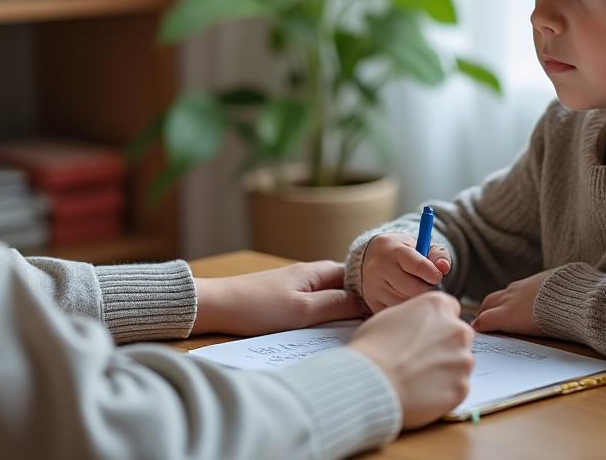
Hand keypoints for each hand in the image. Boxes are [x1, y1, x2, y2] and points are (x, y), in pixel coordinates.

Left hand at [191, 260, 363, 335]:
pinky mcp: (286, 301)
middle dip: (360, 303)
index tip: (389, 309)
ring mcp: (297, 288)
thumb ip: (336, 306)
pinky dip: (324, 318)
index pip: (358, 276)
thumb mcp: (302, 311)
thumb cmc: (258, 307)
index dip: (374, 290)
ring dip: (341, 313)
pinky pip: (314, 308)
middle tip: (376, 324)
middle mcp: (310, 275)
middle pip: (345, 288)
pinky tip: (326, 334)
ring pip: (330, 299)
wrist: (216, 306)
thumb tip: (368, 302)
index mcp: (318, 271)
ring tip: (355, 332)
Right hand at [348, 292, 474, 428]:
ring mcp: (462, 359)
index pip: (450, 309)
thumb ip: (413, 317)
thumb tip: (415, 327)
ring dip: (445, 369)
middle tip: (420, 359)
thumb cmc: (372, 349)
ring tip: (417, 378)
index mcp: (438, 306)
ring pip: (460, 363)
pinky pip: (457, 387)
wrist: (371, 382)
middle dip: (445, 346)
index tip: (425, 335)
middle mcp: (457, 329)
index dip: (436, 323)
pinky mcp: (462, 387)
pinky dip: (443, 391)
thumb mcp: (388, 316)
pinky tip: (421, 392)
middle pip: (459, 336)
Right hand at [359, 232, 452, 312]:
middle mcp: (379, 268)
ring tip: (418, 293)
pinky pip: (397, 313)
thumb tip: (444, 268)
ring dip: (418, 301)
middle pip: (413, 289)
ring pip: (406, 303)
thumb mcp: (419, 245)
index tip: (437, 277)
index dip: (432, 273)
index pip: (416, 265)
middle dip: (427, 290)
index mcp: (393, 251)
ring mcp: (374, 287)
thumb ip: (437, 254)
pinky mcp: (372, 303)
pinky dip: (406, 310)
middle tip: (430, 287)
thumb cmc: (401, 252)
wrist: (370, 257)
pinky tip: (407, 300)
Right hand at [470, 268, 557, 336]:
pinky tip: (524, 297)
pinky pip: (520, 285)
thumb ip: (517, 334)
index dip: (478, 324)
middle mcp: (512, 297)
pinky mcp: (537, 277)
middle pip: (490, 302)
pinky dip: (516, 293)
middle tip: (482, 317)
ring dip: (500, 300)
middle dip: (484, 310)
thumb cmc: (558, 320)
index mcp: (509, 314)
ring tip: (501, 307)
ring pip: (504, 292)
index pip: (485, 319)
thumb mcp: (534, 335)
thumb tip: (510, 338)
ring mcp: (524, 286)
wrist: (575, 297)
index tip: (474, 328)